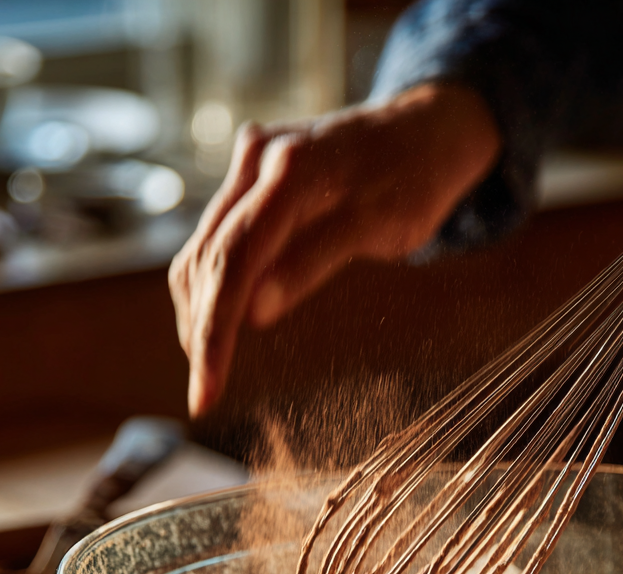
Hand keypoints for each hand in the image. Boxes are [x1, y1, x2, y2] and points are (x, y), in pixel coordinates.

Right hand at [169, 83, 500, 415]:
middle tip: (204, 394)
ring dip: (199, 313)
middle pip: (206, 259)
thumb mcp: (380, 225)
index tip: (206, 391)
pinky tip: (218, 323)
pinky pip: (215, 239)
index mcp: (290, 170)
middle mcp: (255, 162)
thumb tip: (254, 314)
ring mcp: (246, 168)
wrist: (423, 131)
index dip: (214, 331)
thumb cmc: (412, 180)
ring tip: (209, 369)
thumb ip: (314, 261)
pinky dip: (213, 287)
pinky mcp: (247, 182)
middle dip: (201, 332)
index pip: (233, 261)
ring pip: (200, 251)